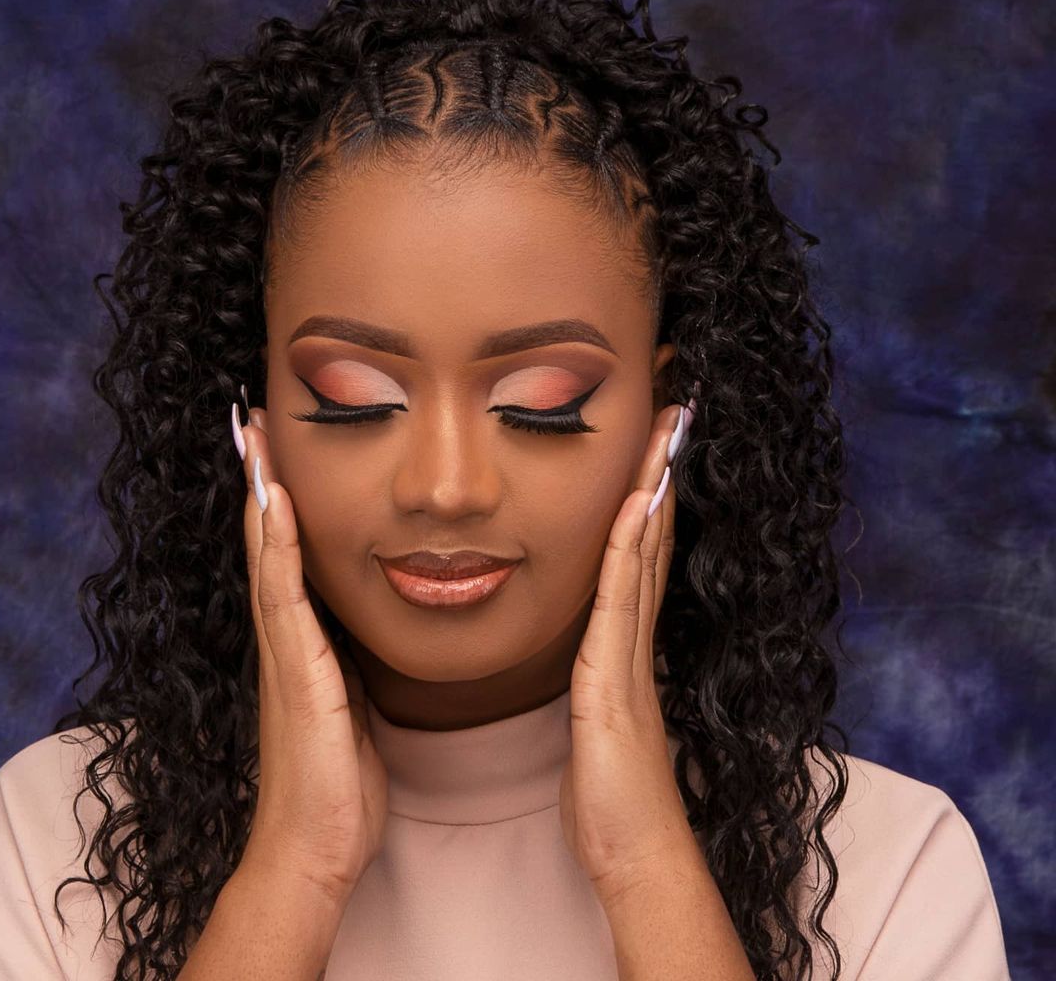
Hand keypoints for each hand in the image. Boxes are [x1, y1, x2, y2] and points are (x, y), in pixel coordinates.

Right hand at [232, 399, 388, 903]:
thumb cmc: (338, 785)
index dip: (282, 507)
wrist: (316, 848)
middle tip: (254, 424)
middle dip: (262, 484)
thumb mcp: (354, 710)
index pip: (289, 560)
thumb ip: (352, 669)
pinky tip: (274, 503)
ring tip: (254, 439)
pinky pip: (283, 595)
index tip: (279, 456)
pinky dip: (277, 544)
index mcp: (305, 645)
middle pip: (270, 545)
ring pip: (269, 557)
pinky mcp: (296, 671)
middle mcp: (287, 640)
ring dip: (262, 495)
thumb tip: (364, 641)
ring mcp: (286, 653)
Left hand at [559, 401, 696, 903]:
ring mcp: (628, 657)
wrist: (635, 856)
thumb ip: (600, 685)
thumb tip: (594, 662)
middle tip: (675, 413)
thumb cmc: (615, 800)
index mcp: (626, 648)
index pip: (639, 555)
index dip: (648, 498)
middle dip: (662, 474)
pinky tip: (637, 504)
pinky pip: (622, 599)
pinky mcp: (613, 680)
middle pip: (649, 539)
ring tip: (667, 434)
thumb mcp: (601, 727)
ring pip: (641, 556)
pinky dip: (630, 547)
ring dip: (654, 491)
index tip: (655, 448)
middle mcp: (635, 640)